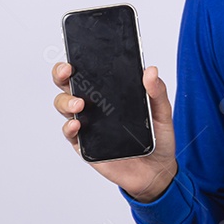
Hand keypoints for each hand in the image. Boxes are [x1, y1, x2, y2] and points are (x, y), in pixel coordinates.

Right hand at [52, 62, 178, 201]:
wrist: (157, 172)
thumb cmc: (156, 139)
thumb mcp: (162, 113)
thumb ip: (157, 92)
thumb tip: (151, 70)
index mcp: (111, 93)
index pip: (90, 72)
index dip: (79, 60)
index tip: (77, 52)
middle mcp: (95, 106)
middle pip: (69, 85)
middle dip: (61, 74)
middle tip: (68, 71)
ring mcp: (88, 125)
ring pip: (64, 107)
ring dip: (66, 101)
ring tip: (79, 104)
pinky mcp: (86, 146)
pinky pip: (71, 134)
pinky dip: (69, 128)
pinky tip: (76, 125)